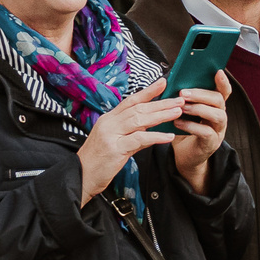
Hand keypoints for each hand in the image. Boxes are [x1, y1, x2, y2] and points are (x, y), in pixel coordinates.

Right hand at [77, 81, 185, 206]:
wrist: (80, 176)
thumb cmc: (99, 161)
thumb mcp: (116, 141)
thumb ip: (132, 131)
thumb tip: (151, 124)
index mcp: (109, 119)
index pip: (130, 101)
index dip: (148, 91)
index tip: (163, 82)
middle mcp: (109, 123)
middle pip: (138, 108)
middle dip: (160, 103)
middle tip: (179, 100)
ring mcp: (110, 135)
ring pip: (139, 120)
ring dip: (161, 115)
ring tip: (177, 112)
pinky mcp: (114, 149)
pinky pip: (138, 139)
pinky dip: (155, 136)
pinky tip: (169, 136)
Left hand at [171, 71, 230, 193]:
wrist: (183, 156)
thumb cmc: (183, 130)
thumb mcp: (183, 111)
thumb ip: (183, 98)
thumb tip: (171, 80)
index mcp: (214, 107)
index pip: (224, 91)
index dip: (223, 81)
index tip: (217, 71)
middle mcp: (220, 116)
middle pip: (219, 101)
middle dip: (202, 94)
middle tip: (183, 93)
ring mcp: (218, 130)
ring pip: (217, 115)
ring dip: (198, 109)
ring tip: (181, 107)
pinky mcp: (211, 143)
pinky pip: (205, 132)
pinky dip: (190, 126)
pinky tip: (177, 123)